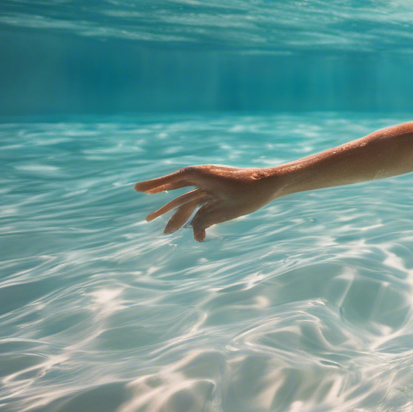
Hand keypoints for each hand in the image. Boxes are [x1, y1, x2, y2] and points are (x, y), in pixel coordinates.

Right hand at [135, 165, 279, 241]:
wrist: (273, 184)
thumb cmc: (252, 193)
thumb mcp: (228, 210)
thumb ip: (207, 220)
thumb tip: (194, 231)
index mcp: (204, 176)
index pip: (175, 180)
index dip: (156, 184)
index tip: (139, 189)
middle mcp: (205, 180)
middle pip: (180, 195)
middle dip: (164, 209)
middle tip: (147, 219)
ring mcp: (212, 188)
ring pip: (191, 203)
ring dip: (180, 218)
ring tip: (165, 232)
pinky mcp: (220, 195)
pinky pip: (204, 207)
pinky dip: (200, 220)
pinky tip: (198, 235)